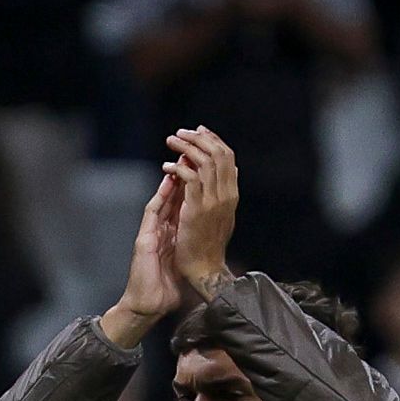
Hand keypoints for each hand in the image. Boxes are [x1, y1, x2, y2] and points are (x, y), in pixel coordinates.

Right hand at [97, 161, 188, 349]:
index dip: (193, 186)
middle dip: (184, 174)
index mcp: (170, 235)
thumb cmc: (164, 290)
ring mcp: (151, 233)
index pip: (183, 206)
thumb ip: (187, 249)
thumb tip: (203, 244)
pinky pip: (153, 213)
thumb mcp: (181, 264)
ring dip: (172, 178)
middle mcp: (160, 230)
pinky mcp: (144, 239)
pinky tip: (169, 181)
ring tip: (181, 158)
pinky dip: (161, 196)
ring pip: (163, 199)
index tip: (205, 169)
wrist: (148, 306)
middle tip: (193, 153)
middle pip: (174, 197)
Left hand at [166, 127, 240, 293]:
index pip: (227, 156)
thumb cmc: (208, 244)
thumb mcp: (221, 214)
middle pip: (218, 153)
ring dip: (186, 147)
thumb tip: (230, 170)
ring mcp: (213, 201)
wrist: (204, 269)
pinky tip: (167, 168)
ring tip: (172, 141)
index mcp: (232, 194)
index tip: (199, 131)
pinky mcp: (197, 208)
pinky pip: (190, 178)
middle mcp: (226, 194)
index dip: (213, 140)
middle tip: (182, 132)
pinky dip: (178, 168)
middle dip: (199, 138)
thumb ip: (224, 191)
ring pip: (204, 161)